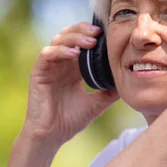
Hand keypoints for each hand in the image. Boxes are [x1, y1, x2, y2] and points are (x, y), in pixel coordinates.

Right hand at [21, 22, 118, 150]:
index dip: (92, 35)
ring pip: (58, 41)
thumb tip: (128, 84)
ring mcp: (48, 67)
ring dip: (74, 38)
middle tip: (98, 32)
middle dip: (83, 30)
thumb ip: (110, 93)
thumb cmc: (70, 121)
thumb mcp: (97, 104)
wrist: (51, 136)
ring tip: (89, 41)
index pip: (81, 43)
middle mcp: (60, 64)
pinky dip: (60, 50)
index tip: (108, 34)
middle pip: (69, 36)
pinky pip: (47, 54)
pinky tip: (73, 53)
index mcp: (73, 68)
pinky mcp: (38, 72)